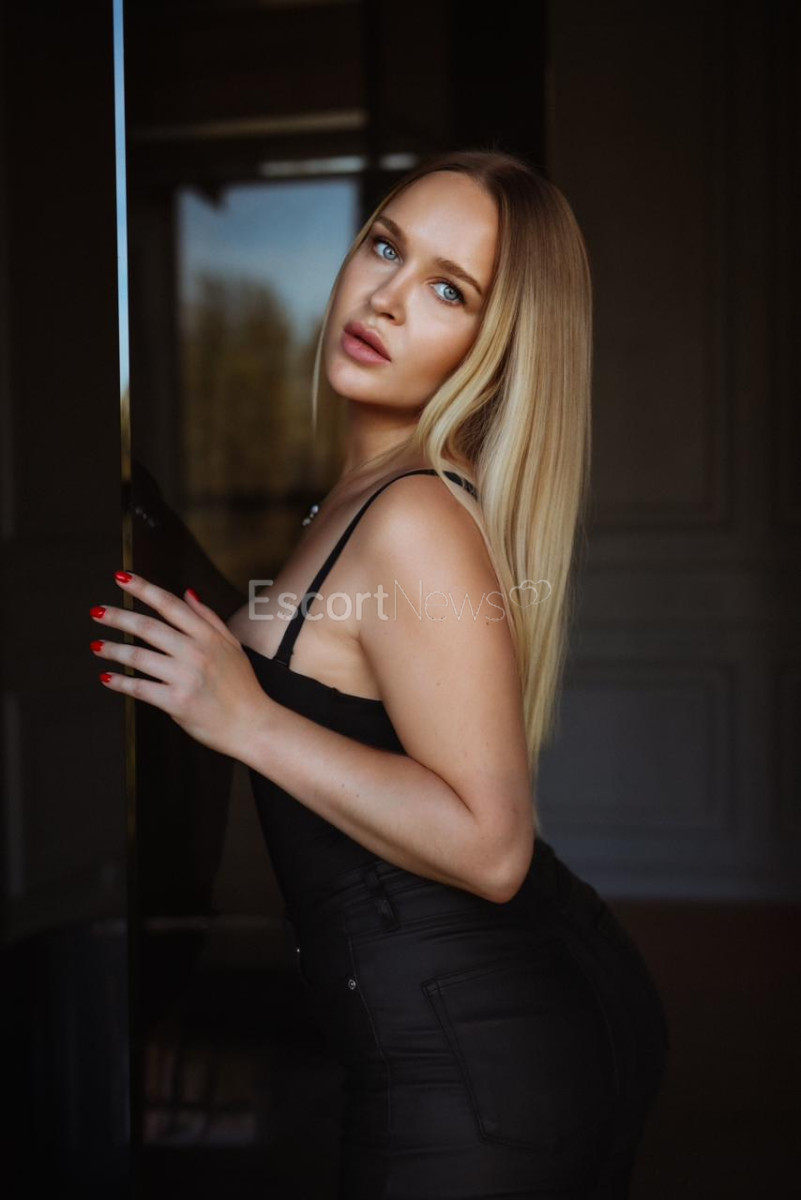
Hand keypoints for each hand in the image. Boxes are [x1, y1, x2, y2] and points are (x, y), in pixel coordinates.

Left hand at [90, 570, 270, 758]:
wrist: (252, 724)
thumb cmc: (243, 687)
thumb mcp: (232, 645)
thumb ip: (208, 618)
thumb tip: (188, 593)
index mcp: (208, 636)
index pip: (169, 604)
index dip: (143, 588)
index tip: (122, 577)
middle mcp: (195, 653)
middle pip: (148, 628)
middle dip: (118, 617)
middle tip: (98, 612)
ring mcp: (185, 677)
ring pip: (139, 657)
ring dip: (113, 650)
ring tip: (97, 646)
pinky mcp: (176, 702)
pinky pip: (140, 689)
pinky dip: (120, 682)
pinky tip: (107, 677)